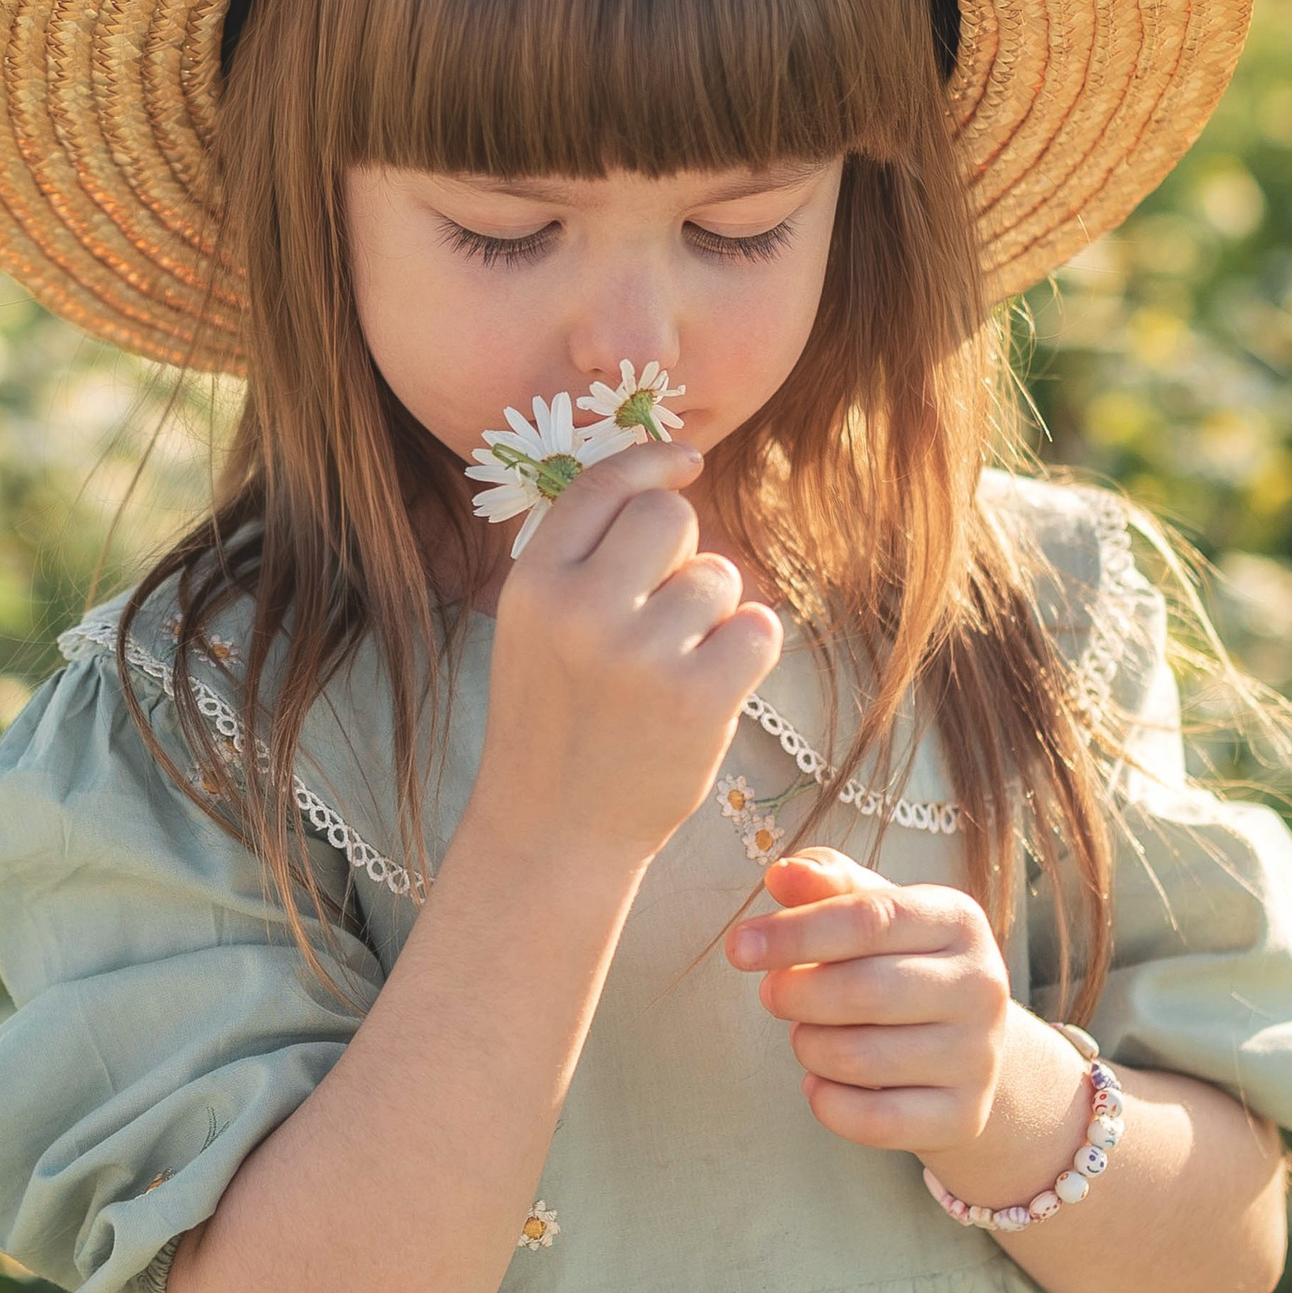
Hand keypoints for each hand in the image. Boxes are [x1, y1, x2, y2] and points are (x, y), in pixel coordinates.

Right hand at [469, 441, 781, 875]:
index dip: (653, 461)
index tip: (688, 461)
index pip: (603, 485)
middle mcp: (580, 609)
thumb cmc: (555, 719)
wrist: (554, 831)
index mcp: (533, 583)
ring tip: (675, 665)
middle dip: (683, 554)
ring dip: (714, 614)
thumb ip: (583, 558)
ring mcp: (640, 655)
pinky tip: (714, 682)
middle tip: (664, 612)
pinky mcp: (697, 699)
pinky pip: (759, 627)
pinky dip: (749, 649)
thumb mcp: (535, 627)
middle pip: (670, 518)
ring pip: (720, 577)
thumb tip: (669, 479)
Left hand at [729, 848, 1085, 1179]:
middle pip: (863, 991)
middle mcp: (981, 986)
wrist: (964, 1047)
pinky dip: (826, 1103)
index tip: (738, 948)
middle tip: (773, 995)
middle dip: (795, 995)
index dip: (795, 933)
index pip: (869, 919)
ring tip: (810, 1034)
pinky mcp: (964, 1116)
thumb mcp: (873, 912)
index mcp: (959, 920)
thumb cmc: (899, 964)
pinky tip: (820, 1084)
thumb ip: (828, 884)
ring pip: (858, 1058)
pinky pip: (872, 1120)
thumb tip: (783, 873)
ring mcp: (978, 1056)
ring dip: (809, 1047)